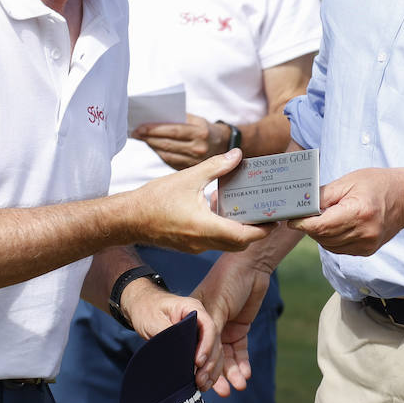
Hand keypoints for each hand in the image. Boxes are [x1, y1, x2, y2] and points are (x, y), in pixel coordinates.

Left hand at [120, 280, 225, 390]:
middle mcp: (201, 320)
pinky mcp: (197, 343)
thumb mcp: (154, 321)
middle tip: (199, 380)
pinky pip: (209, 357)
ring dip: (211, 370)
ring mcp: (200, 332)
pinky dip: (209, 371)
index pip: (208, 327)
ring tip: (202, 385)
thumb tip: (179, 356)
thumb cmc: (147, 310)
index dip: (206, 345)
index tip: (198, 362)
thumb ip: (168, 335)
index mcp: (194, 309)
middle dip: (209, 363)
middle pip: (215, 341)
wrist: (142, 307)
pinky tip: (205, 383)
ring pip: (215, 351)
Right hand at [128, 149, 270, 252]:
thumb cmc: (155, 199)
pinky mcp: (189, 245)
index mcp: (205, 227)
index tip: (275, 220)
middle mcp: (203, 242)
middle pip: (238, 243)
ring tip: (250, 212)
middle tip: (268, 216)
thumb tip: (237, 155)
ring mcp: (195, 246)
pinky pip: (214, 241)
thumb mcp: (188, 178)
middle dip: (256, 232)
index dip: (262, 230)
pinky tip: (223, 212)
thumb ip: (215, 167)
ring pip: (226, 243)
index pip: (243, 236)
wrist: (128, 219)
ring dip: (240, 231)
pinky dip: (224, 230)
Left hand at [132, 114, 223, 168]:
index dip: (155, 129)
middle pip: (167, 143)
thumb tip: (158, 116)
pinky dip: (159, 153)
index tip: (141, 127)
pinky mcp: (190, 169)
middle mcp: (198, 148)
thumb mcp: (198, 120)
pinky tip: (153, 146)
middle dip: (149, 137)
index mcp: (200, 132)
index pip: (173, 130)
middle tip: (136, 132)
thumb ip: (181, 118)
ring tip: (142, 138)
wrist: (225, 147)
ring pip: (166, 153)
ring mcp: (194, 161)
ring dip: (152, 145)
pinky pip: (170, 161)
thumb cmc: (207, 130)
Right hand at [192, 247, 274, 396]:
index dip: (200, 365)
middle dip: (217, 375)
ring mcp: (224, 328)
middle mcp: (208, 326)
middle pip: (211, 356)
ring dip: (232, 373)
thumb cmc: (227, 280)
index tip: (202, 383)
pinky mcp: (240, 328)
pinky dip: (242, 364)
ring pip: (226, 357)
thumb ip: (210, 332)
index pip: (197, 347)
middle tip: (221, 392)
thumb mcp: (215, 307)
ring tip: (238, 386)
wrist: (251, 265)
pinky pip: (240, 351)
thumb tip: (203, 360)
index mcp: (195, 319)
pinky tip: (245, 375)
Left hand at [289, 168, 403, 255]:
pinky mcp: (367, 250)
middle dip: (309, 227)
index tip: (291, 219)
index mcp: (359, 212)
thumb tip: (300, 206)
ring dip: (319, 233)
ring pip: (329, 245)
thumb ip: (323, 196)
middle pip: (323, 236)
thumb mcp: (348, 181)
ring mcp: (367, 244)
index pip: (322, 225)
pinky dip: (330, 239)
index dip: (303, 224)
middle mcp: (364, 232)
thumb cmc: (377, 184)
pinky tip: (333, 225)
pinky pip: (339, 249)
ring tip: (320, 216)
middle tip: (303, 214)